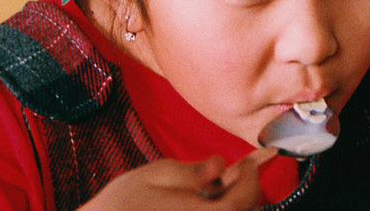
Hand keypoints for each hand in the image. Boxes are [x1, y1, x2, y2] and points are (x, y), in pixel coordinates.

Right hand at [79, 148, 276, 209]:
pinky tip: (200, 199)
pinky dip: (214, 210)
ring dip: (228, 203)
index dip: (251, 178)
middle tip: (236, 172)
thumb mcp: (155, 175)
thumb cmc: (118, 205)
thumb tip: (220, 165)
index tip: (248, 163)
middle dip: (243, 191)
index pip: (243, 199)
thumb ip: (192, 171)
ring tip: (214, 187)